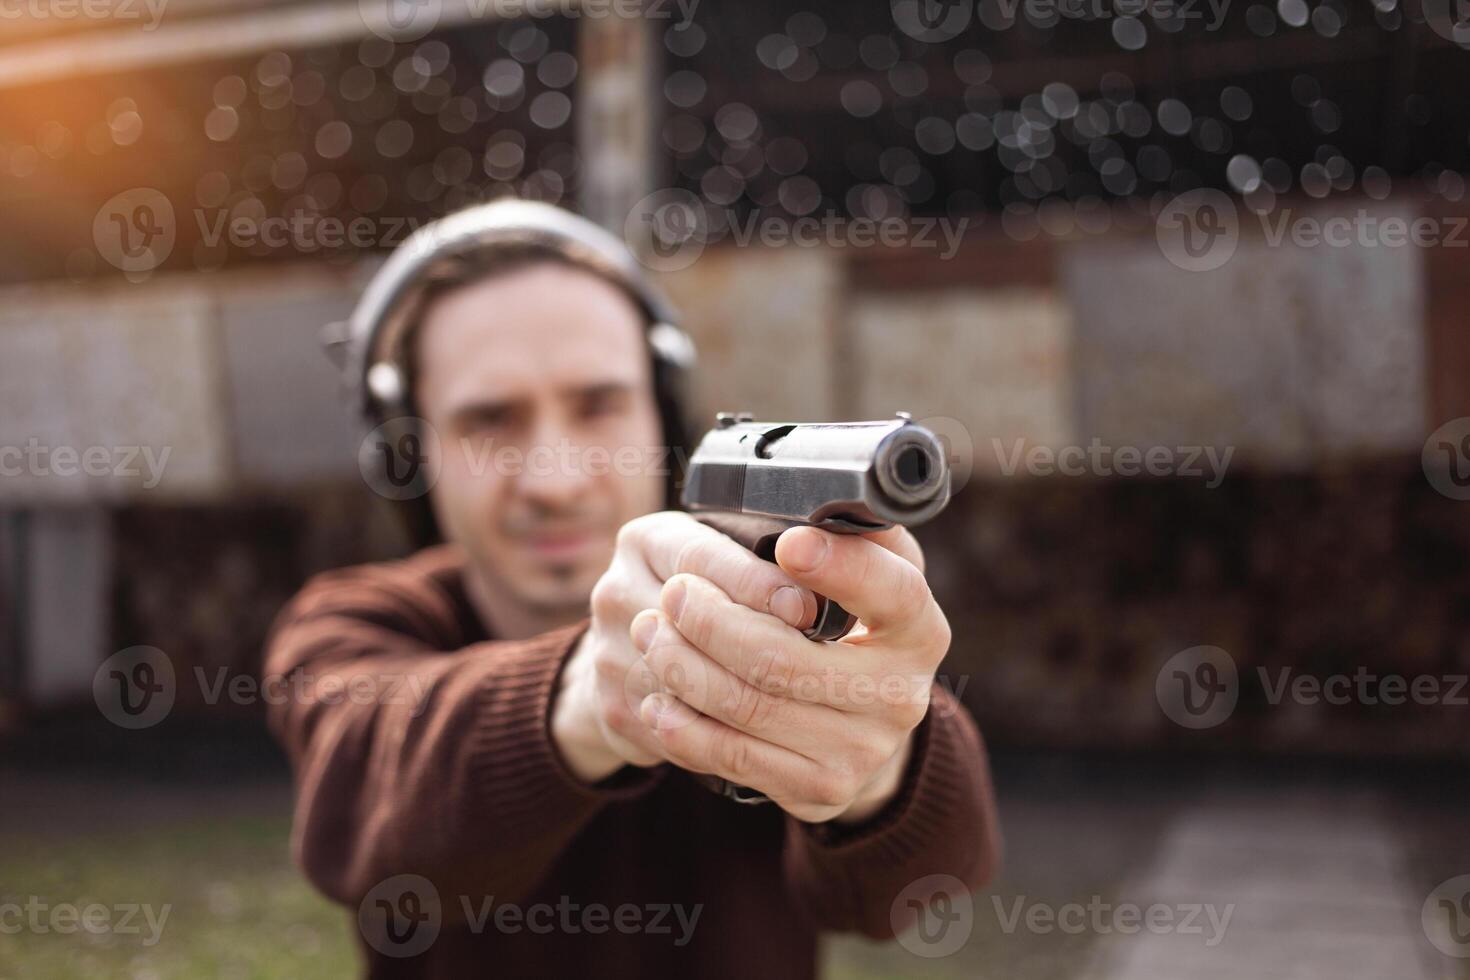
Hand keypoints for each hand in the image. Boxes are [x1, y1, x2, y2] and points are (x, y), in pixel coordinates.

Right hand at [551, 512, 817, 783]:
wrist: (637, 651)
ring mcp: (606, 653)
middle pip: (686, 623)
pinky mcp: (610, 708)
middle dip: (756, 645)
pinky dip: (721, 733)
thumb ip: (768, 552)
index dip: (756, 585)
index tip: (806, 608)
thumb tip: (829, 567)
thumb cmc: (709, 591)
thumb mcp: (730, 551)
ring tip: (806, 704)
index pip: (701, 559)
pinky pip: (674, 728)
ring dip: (744, 696)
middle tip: (816, 664)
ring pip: (682, 683)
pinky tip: (769, 735)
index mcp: (648, 540)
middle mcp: (615, 591)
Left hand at [632, 524, 949, 823]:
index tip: (787, 544)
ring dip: (683, 667)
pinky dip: (685, 726)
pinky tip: (660, 696)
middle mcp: (900, 696)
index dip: (838, 567)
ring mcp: (861, 750)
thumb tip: (814, 510)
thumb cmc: (852, 625)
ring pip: (749, 707)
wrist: (860, 723)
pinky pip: (734, 758)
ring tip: (651, 633)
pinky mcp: (819, 788)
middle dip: (713, 620)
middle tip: (674, 592)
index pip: (891, 592)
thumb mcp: (870, 572)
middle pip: (785, 658)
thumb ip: (853, 538)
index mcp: (918, 629)